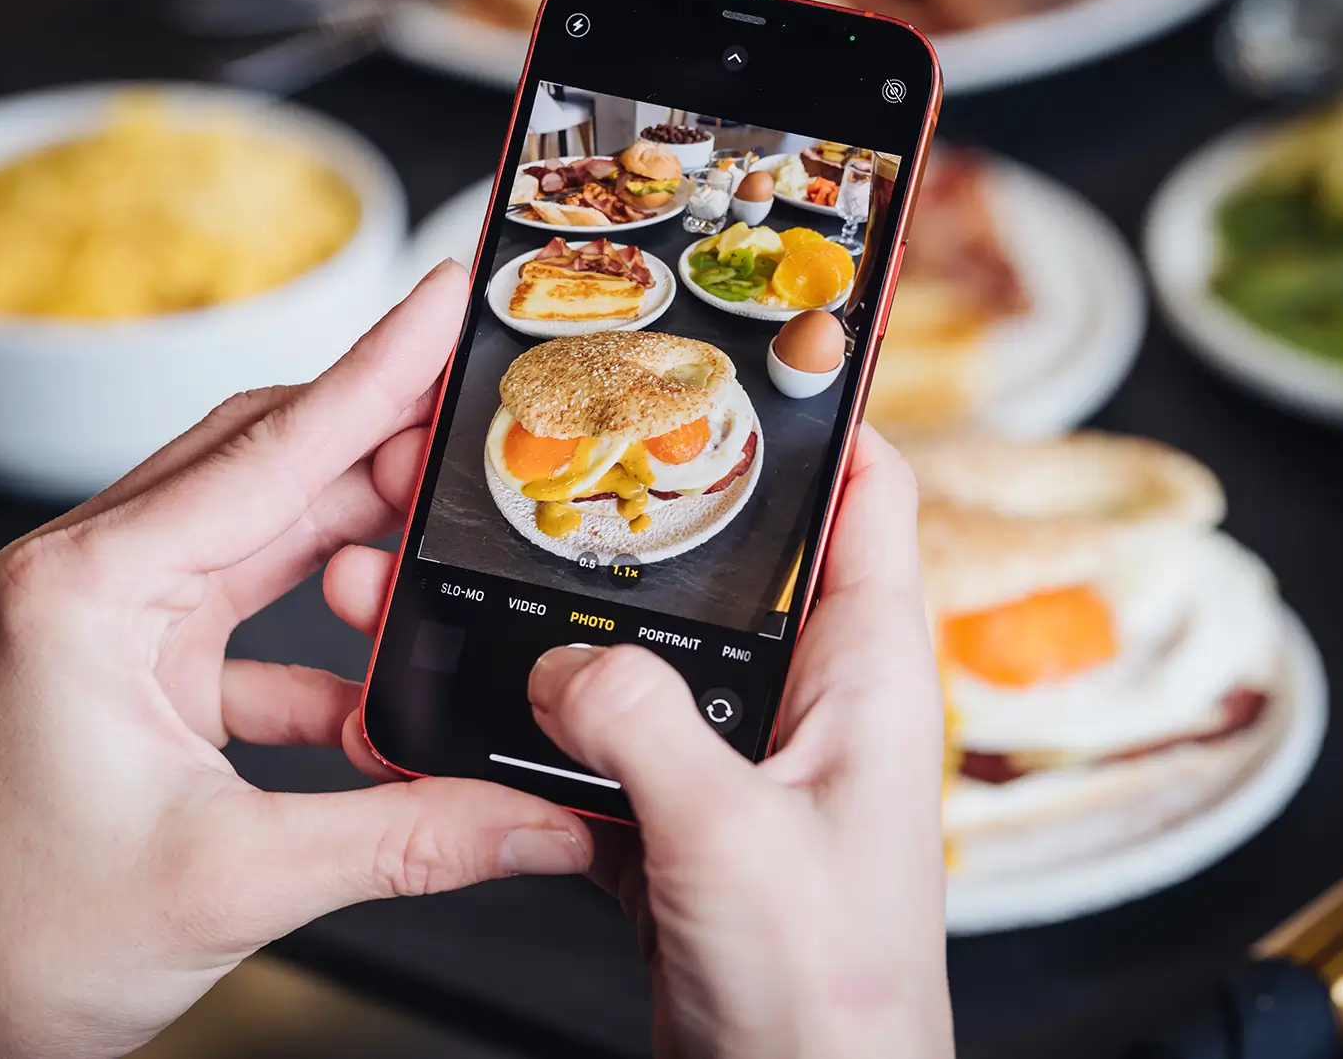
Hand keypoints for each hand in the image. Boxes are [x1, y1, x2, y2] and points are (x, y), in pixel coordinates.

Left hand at [0, 263, 592, 1058]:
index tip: (446, 298)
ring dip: (359, 526)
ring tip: (454, 520)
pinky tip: (395, 662)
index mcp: (87, 591)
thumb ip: (407, 838)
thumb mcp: (237, 881)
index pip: (266, 454)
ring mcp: (111, 611)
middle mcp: (90, 574)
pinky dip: (329, 627)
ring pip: (262, 521)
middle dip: (382, 436)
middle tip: (486, 414)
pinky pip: (252, 600)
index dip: (375, 374)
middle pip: (265, 461)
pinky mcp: (137, 656)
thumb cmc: (35, 937)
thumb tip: (537, 821)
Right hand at [528, 429, 950, 1057]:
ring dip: (568, 628)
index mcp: (865, 676)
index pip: (868, 495)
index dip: (816, 411)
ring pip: (650, 657)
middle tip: (555, 455)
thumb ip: (643, 726)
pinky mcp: (683, 823)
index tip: (739, 350)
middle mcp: (808, 704)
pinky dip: (543, 729)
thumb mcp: (733, 841)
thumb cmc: (831, 1000)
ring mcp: (742, 763)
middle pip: (730, 566)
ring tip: (476, 579)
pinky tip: (474, 710)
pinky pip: (605, 745)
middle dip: (639, 516)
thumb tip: (565, 662)